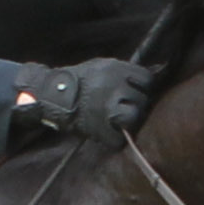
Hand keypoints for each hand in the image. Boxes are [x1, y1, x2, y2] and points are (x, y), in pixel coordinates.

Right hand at [17, 58, 155, 140]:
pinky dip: (115, 138)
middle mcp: (115, 87)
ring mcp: (108, 108)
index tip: (134, 90)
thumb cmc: (79, 80)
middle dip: (135, 103)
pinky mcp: (100, 128)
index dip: (142, 86)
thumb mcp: (103, 66)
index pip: (147, 79)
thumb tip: (151, 75)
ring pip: (134, 116)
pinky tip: (109, 132)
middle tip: (123, 105)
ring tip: (119, 119)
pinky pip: (119, 138)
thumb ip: (125, 71)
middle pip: (143, 99)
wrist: (53, 95)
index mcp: (117, 70)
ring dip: (129, 119)